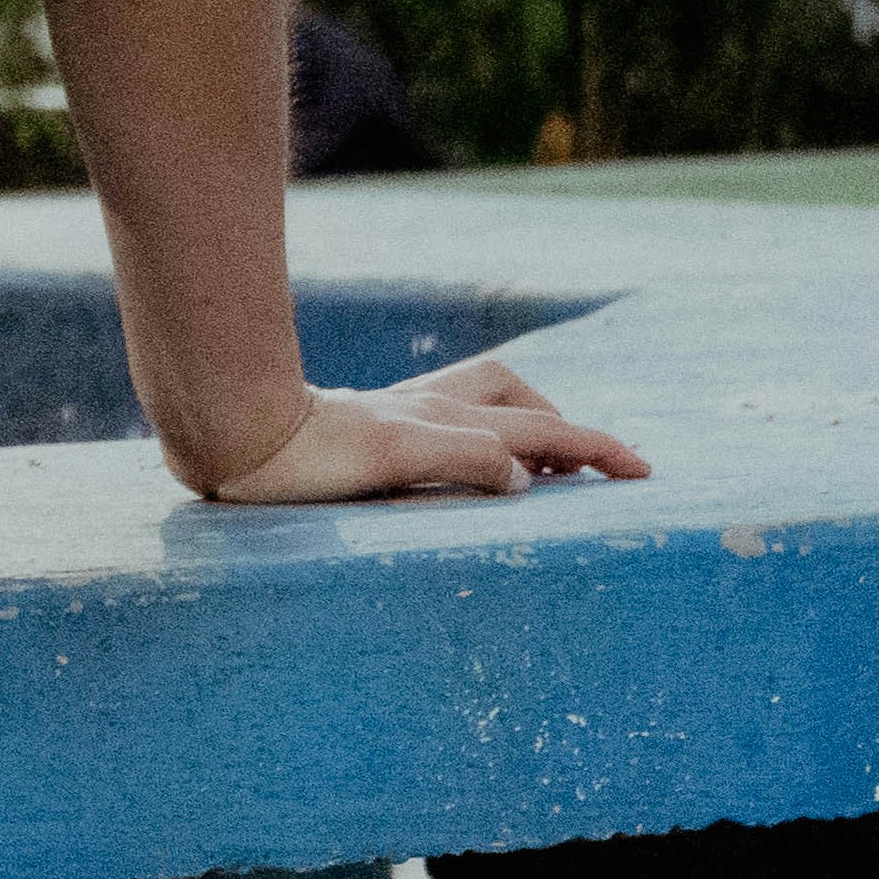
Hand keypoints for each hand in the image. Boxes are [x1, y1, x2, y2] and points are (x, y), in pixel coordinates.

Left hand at [196, 356, 648, 503]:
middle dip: (570, 429)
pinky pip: (450, 420)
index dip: (596, 448)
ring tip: (552, 462)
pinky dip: (483, 431)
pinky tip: (473, 456)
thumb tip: (528, 476)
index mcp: (445, 419)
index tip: (643, 471)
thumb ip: (465, 459)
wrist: (235, 437)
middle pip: (521, 403)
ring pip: (486, 402)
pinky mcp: (372, 427)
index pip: (542, 429)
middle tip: (605, 465)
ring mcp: (401, 413)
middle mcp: (428, 409)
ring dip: (527, 422)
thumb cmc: (304, 458)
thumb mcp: (392, 459)